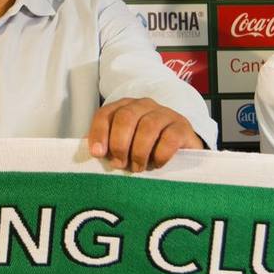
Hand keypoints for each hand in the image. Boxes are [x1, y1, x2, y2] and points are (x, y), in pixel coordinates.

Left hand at [86, 97, 202, 171]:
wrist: (181, 148)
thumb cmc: (146, 148)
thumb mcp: (124, 145)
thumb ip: (107, 146)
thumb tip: (92, 153)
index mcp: (124, 107)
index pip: (106, 114)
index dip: (99, 133)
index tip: (98, 154)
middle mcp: (144, 106)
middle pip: (126, 117)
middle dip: (119, 144)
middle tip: (120, 164)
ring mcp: (165, 114)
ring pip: (148, 126)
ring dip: (139, 151)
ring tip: (138, 167)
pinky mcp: (182, 127)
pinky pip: (170, 137)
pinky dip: (160, 154)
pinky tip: (157, 164)